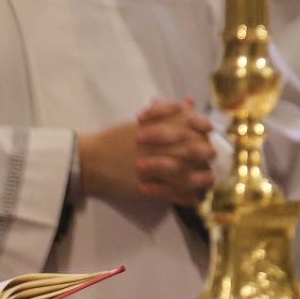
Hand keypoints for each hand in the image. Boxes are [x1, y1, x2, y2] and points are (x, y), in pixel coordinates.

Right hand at [78, 99, 213, 204]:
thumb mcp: (144, 123)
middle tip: (211, 156)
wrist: (89, 160)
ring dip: (201, 178)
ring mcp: (153, 170)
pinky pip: (173, 194)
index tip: (209, 131)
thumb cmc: (117, 139)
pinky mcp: (146, 189)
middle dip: (206, 153)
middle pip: (194, 150)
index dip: (204, 128)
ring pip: (187, 175)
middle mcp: (158, 148)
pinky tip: (193, 197)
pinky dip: (186, 196)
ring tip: (207, 179)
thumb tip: (191, 101)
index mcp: (157, 129)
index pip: (191, 126)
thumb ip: (170, 112)